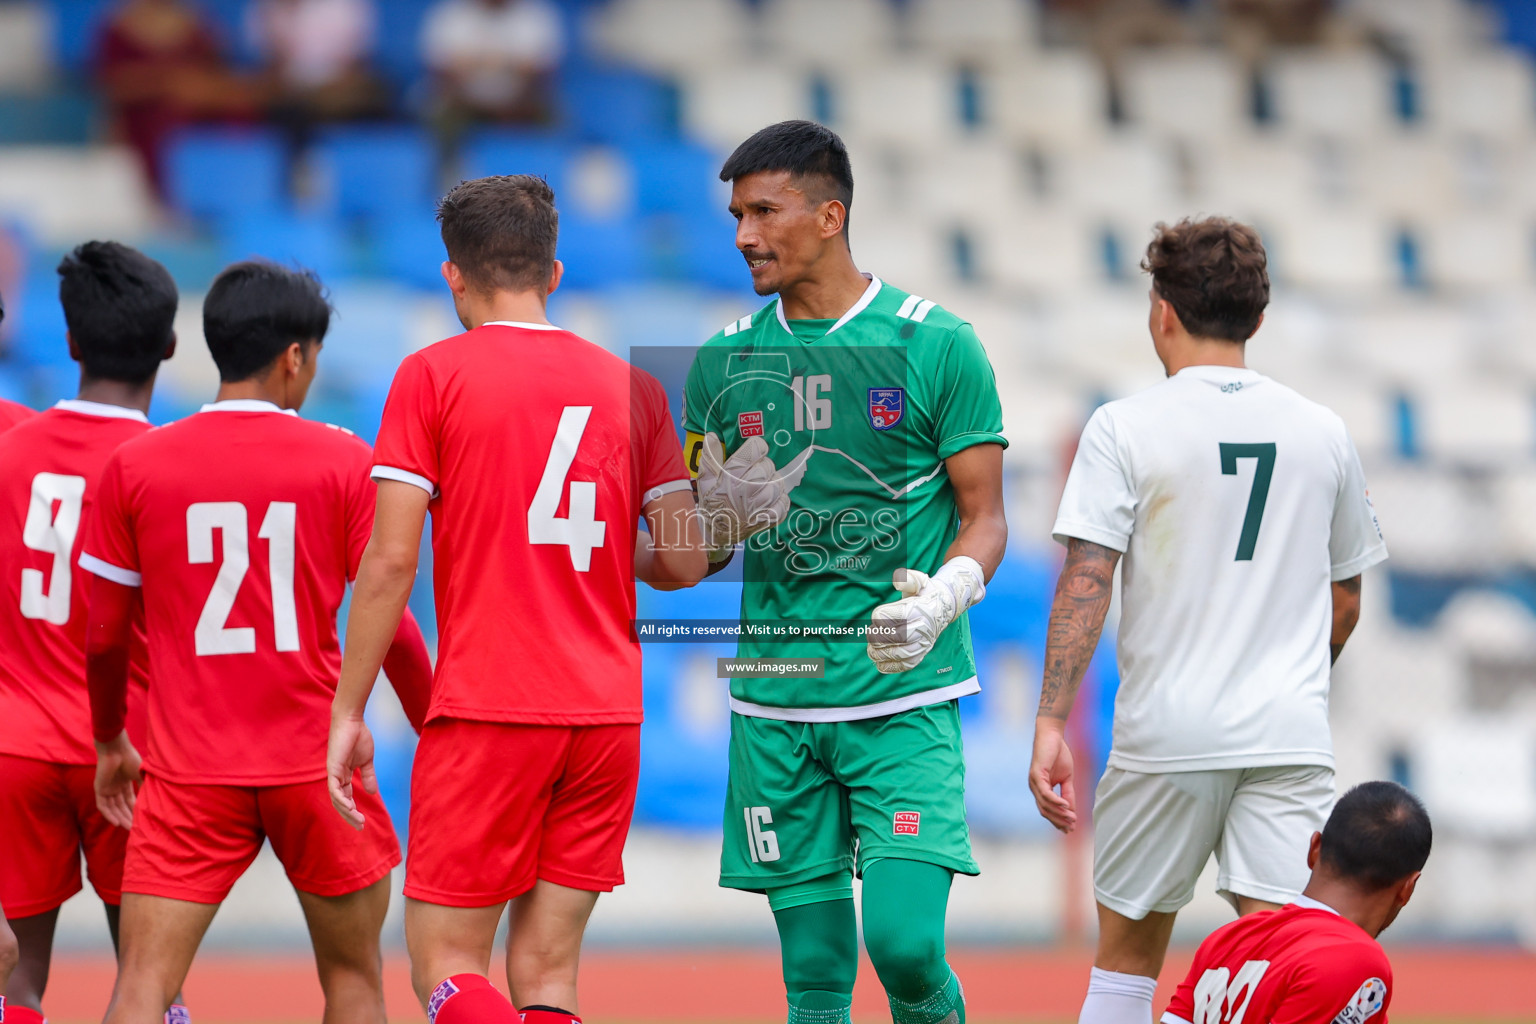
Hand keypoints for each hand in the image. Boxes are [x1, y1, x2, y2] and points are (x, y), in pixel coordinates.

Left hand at [95, 731, 141, 828]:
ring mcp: (106, 788)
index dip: (134, 810)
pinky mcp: (99, 789)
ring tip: (128, 828)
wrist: (116, 749)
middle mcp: (114, 787)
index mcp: (123, 783)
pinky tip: (116, 822)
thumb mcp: (141, 774)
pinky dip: (109, 814)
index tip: (141, 819)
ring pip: (112, 808)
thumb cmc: (130, 758)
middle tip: (135, 829)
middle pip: (120, 807)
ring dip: (120, 818)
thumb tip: (153, 797)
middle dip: (128, 817)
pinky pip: (103, 805)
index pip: (129, 801)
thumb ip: (144, 786)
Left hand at [327, 714, 376, 829]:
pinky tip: (350, 807)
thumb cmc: (359, 736)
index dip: (353, 811)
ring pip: (336, 799)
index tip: (363, 822)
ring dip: (347, 812)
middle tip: (361, 827)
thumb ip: (368, 776)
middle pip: (340, 802)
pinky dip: (341, 800)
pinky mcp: (332, 768)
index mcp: (344, 775)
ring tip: (359, 820)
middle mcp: (336, 777)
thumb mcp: (367, 761)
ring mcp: (333, 773)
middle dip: (350, 816)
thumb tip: (372, 793)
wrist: (352, 720)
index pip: (346, 798)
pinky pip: (334, 789)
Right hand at [697, 433, 808, 555]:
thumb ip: (710, 456)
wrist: (716, 533)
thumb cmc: (712, 502)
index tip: (755, 450)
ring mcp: (758, 507)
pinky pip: (784, 503)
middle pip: (768, 466)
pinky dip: (780, 500)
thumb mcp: (705, 479)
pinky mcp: (768, 519)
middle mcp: (746, 491)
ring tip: (762, 486)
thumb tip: (712, 436)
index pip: (755, 450)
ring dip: (772, 482)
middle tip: (755, 472)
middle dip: (763, 466)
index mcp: (731, 477)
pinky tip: (769, 499)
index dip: (757, 447)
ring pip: (778, 484)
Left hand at [866, 557, 985, 672]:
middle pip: (895, 638)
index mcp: (919, 610)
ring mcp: (923, 644)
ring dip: (880, 654)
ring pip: (900, 654)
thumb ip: (908, 579)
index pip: (895, 616)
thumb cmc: (925, 594)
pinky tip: (879, 662)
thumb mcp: (919, 582)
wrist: (944, 608)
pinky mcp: (921, 654)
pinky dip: (890, 666)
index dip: (880, 617)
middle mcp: (923, 629)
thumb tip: (897, 579)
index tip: (878, 615)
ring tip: (871, 649)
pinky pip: (906, 665)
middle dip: (877, 637)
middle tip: (871, 633)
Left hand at [1029, 719, 1076, 832]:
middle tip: (1072, 827)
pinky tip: (1066, 806)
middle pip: (1045, 811)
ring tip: (1072, 818)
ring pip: (1045, 804)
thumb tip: (1072, 810)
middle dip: (1059, 821)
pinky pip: (1045, 793)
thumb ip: (1068, 793)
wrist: (1052, 735)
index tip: (1070, 829)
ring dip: (1059, 813)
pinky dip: (1056, 801)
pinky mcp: (1036, 775)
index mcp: (1041, 789)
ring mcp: (1033, 782)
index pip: (1048, 810)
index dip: (1058, 821)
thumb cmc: (1058, 754)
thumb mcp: (1066, 778)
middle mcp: (1035, 788)